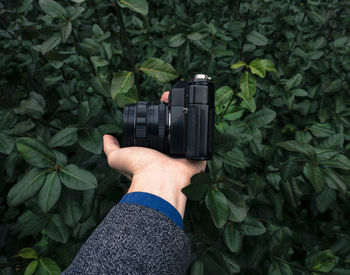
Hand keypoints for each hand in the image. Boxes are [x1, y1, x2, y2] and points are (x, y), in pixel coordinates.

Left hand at [103, 91, 205, 216]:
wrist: (160, 178)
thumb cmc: (140, 169)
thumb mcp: (118, 158)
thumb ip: (111, 148)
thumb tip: (107, 137)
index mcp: (152, 154)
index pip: (154, 132)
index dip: (155, 118)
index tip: (156, 105)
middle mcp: (168, 154)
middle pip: (171, 131)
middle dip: (171, 115)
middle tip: (168, 99)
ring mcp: (183, 154)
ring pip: (186, 133)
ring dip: (185, 118)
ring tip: (180, 100)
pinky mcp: (196, 155)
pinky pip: (201, 141)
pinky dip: (200, 130)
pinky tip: (195, 114)